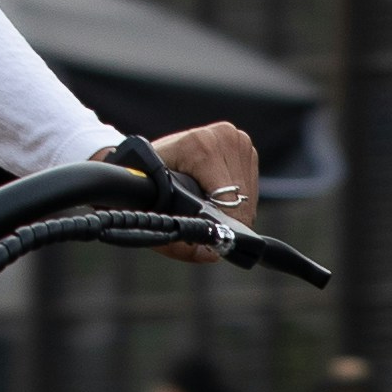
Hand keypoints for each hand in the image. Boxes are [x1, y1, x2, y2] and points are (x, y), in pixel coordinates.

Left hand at [144, 120, 261, 244]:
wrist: (140, 159)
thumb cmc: (144, 185)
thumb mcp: (154, 215)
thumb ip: (180, 243)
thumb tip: (212, 254)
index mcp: (201, 145)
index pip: (229, 198)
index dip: (224, 225)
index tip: (214, 238)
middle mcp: (223, 136)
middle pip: (243, 198)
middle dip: (229, 218)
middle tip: (206, 223)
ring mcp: (236, 138)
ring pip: (250, 194)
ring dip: (234, 208)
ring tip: (207, 206)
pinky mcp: (244, 144)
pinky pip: (251, 184)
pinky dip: (237, 197)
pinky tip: (215, 195)